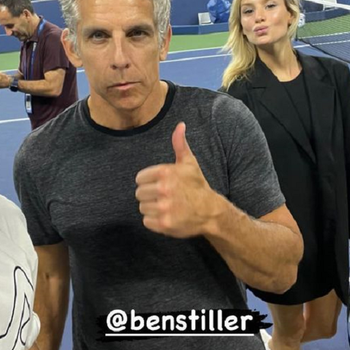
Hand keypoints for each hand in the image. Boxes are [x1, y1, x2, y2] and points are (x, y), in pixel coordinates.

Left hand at [135, 122, 217, 237]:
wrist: (210, 211)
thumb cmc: (197, 186)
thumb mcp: (189, 163)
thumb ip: (179, 144)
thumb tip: (180, 125)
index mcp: (165, 172)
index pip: (139, 178)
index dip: (149, 182)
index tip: (161, 185)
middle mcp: (163, 189)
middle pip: (139, 193)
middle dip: (150, 195)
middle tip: (165, 197)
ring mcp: (163, 208)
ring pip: (143, 207)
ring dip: (152, 208)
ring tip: (167, 206)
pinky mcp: (164, 224)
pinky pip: (147, 221)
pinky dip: (155, 221)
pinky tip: (167, 216)